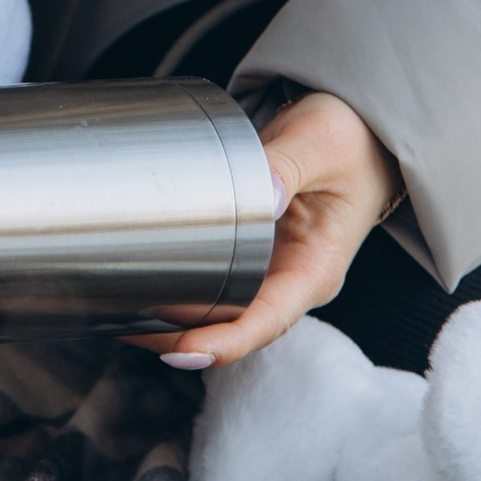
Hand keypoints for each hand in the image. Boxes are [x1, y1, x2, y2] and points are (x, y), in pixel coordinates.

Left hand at [135, 89, 400, 372]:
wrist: (360, 128)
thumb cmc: (350, 137)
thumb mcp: (322, 143)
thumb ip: (288, 165)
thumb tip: (261, 195)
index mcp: (316, 268)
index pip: (268, 321)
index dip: (224, 343)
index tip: (181, 353)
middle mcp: (292, 279)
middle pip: (234, 325)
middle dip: (182, 338)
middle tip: (126, 328)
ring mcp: (271, 268)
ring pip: (220, 308)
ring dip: (174, 318)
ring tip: (121, 313)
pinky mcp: (252, 250)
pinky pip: (214, 279)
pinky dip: (178, 286)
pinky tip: (141, 282)